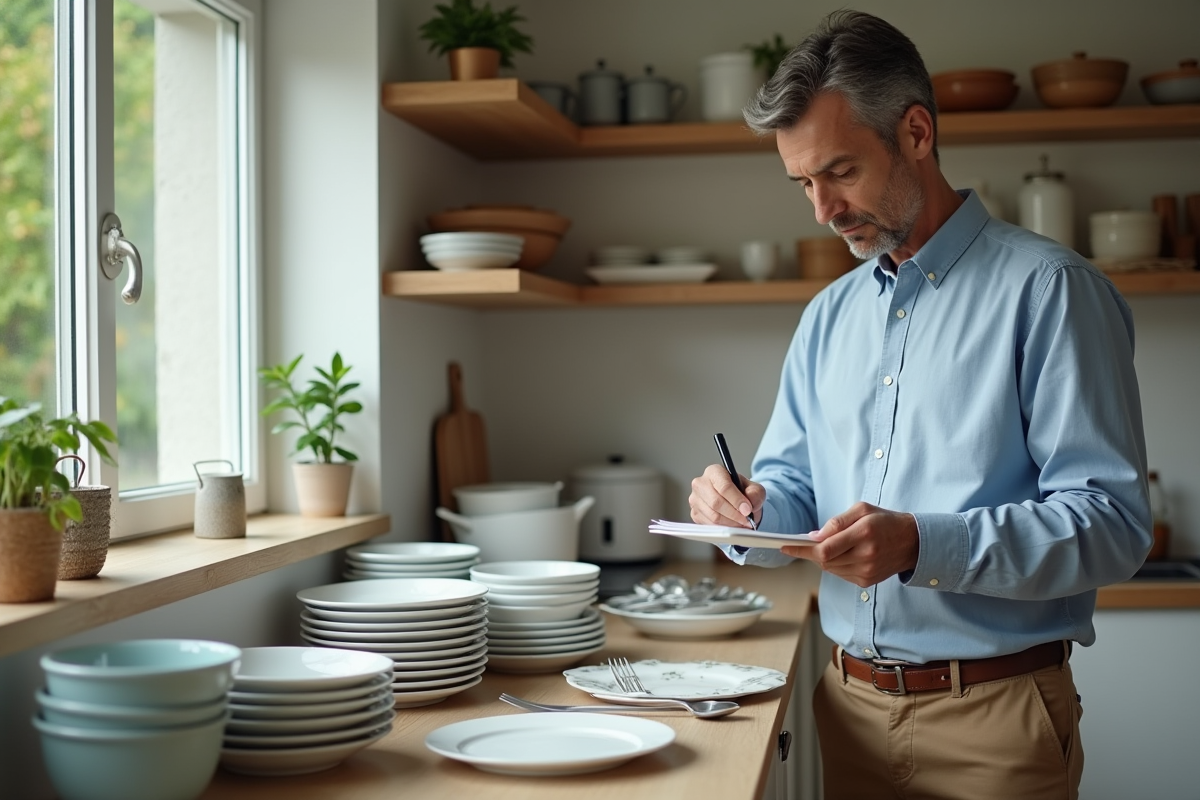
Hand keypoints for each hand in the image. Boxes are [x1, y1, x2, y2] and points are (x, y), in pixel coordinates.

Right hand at [689, 463, 764, 528]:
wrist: (735, 501)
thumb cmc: (742, 492)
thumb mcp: (754, 489)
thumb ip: (755, 494)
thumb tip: (748, 505)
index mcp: (714, 471)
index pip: (724, 487)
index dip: (737, 500)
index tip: (747, 510)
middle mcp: (700, 483)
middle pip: (716, 502)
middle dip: (734, 514)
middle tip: (746, 520)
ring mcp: (695, 499)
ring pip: (713, 516)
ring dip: (730, 523)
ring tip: (741, 523)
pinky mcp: (695, 513)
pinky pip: (709, 525)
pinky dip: (723, 528)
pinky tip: (732, 525)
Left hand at [782, 502, 918, 586]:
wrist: (913, 542)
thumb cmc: (885, 521)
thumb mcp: (862, 509)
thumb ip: (837, 521)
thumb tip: (814, 536)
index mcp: (863, 534)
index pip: (824, 548)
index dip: (801, 549)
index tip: (785, 546)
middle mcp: (865, 556)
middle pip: (824, 560)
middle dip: (810, 552)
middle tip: (802, 543)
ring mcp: (867, 571)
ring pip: (830, 568)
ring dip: (822, 558)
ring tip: (826, 546)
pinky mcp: (867, 581)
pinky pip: (840, 574)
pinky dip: (835, 565)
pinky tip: (841, 554)